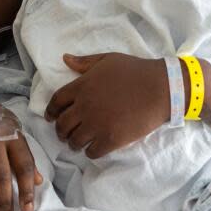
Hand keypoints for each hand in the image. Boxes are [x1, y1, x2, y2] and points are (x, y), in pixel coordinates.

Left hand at [45, 53, 169, 158]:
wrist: (159, 88)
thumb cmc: (134, 70)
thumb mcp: (108, 60)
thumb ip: (84, 63)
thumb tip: (65, 59)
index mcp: (82, 86)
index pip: (56, 102)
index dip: (50, 111)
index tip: (51, 117)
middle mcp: (85, 106)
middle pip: (62, 125)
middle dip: (61, 130)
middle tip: (65, 133)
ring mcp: (97, 124)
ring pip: (74, 141)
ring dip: (74, 142)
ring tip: (79, 141)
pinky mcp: (111, 139)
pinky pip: (91, 152)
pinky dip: (89, 151)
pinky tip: (94, 147)